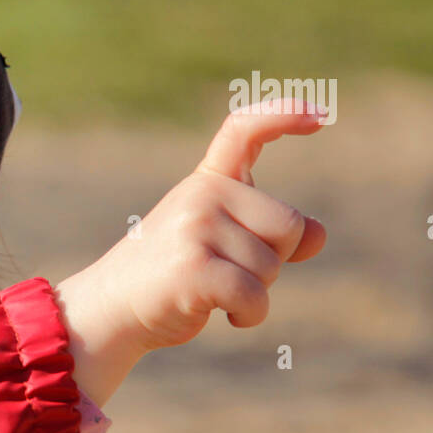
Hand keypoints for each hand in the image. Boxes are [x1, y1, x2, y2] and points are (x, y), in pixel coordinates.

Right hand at [93, 98, 327, 352]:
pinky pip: (254, 295)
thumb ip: (268, 234)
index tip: (319, 116)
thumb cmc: (172, 277)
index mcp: (207, 181)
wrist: (113, 308)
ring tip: (215, 295)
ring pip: (272, 266)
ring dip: (256, 294)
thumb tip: (318, 234)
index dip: (282, 116)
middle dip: (274, 260)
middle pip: (288, 225)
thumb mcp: (221, 245)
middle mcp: (201, 194)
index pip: (243, 131)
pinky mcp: (193, 267)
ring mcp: (194, 227)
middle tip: (229, 273)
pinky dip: (250, 314)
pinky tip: (230, 317)